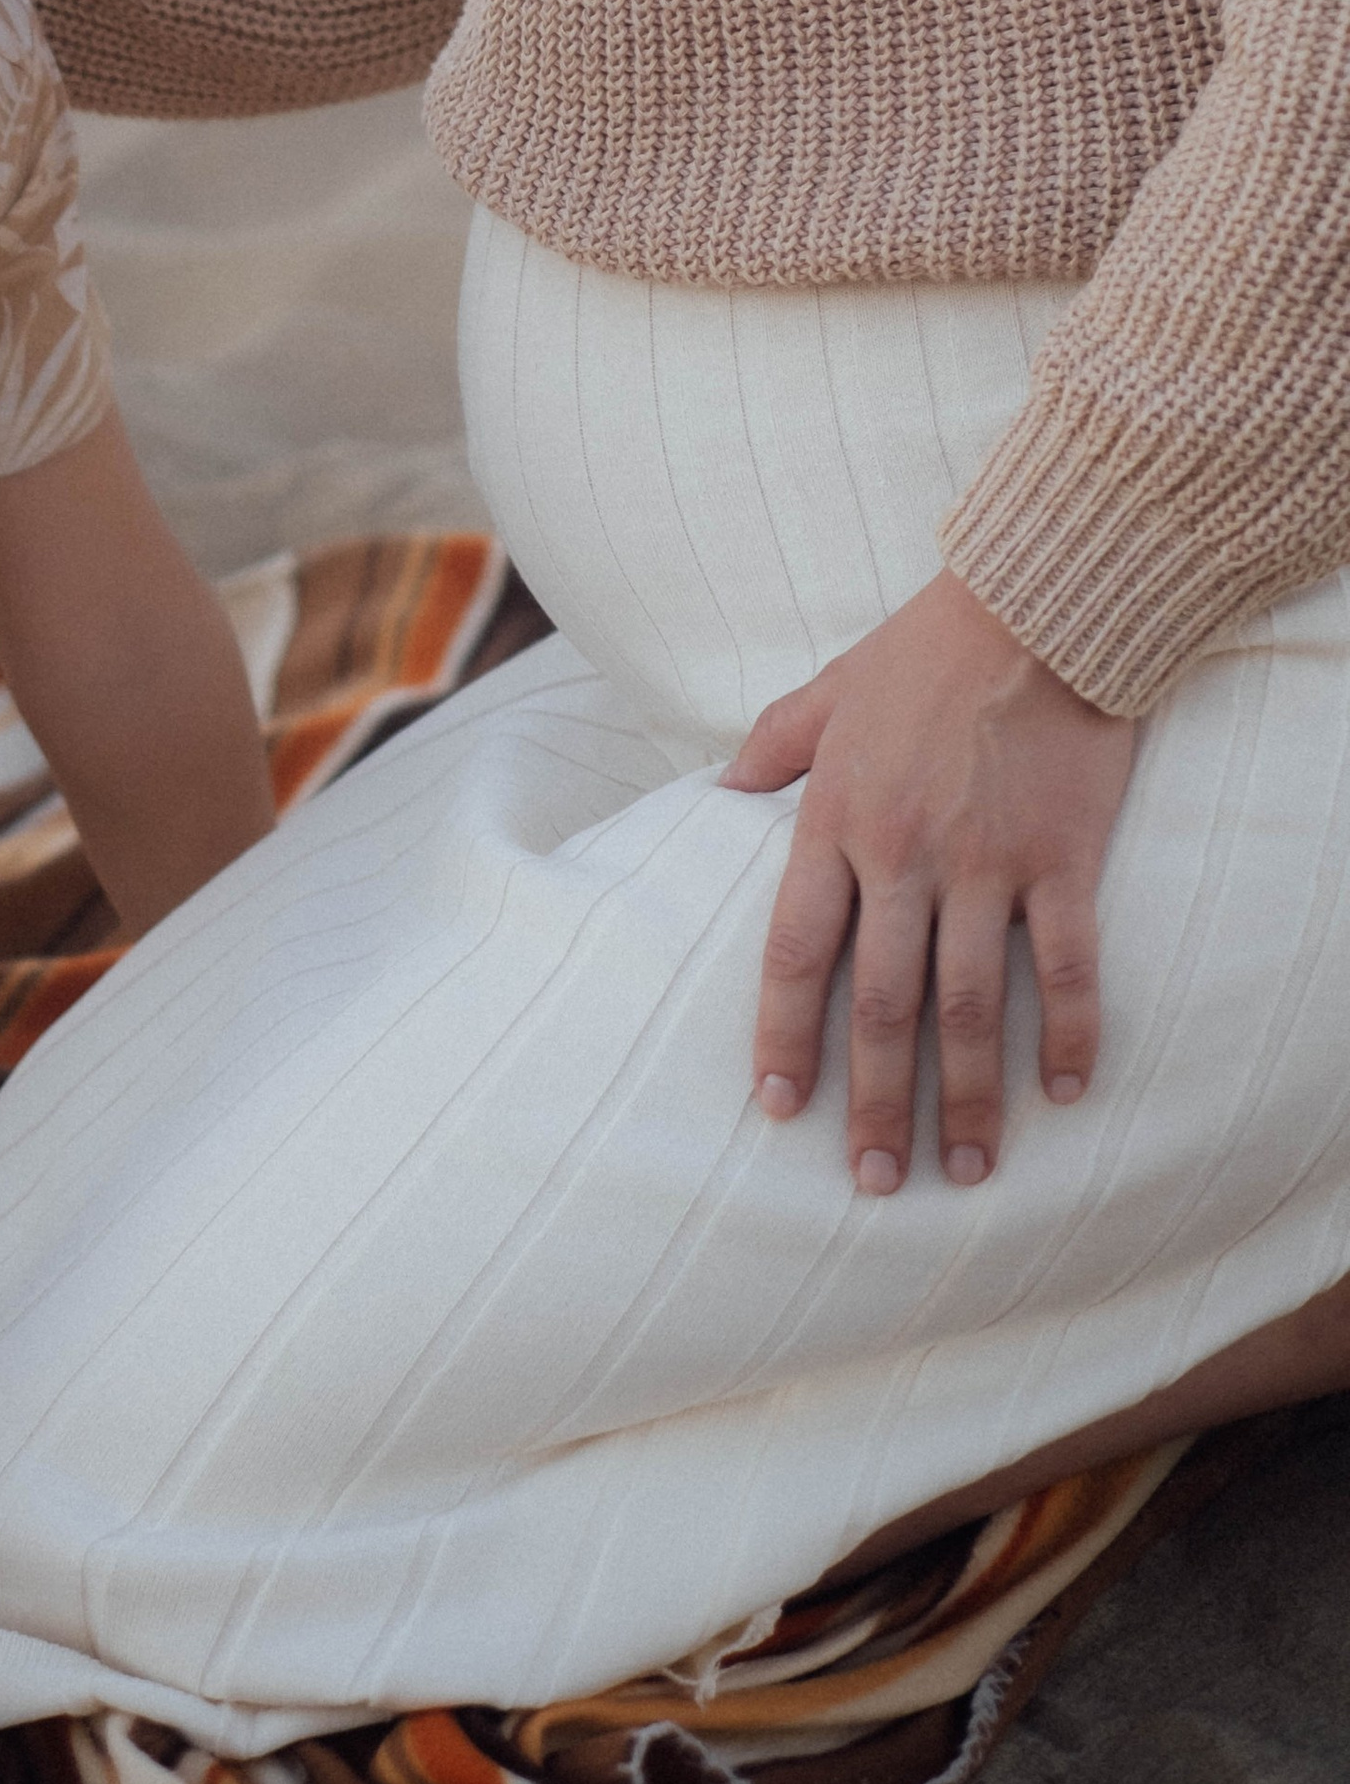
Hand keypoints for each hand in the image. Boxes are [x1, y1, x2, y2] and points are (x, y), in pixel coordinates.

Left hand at [721, 567, 1135, 1194]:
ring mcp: (988, 861)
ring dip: (968, 1097)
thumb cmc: (926, 647)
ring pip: (970, 1004)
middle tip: (874, 1181)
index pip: (796, 950)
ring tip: (965, 1168)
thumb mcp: (828, 689)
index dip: (784, 1035)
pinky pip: (1068, 966)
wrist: (1039, 603)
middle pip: (878, 1002)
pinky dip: (1069, 1034)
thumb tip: (714, 793)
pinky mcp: (1064, 858)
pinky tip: (1066, 1093)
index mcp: (836, 817)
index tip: (778, 1108)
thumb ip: (772, 748)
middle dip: (872, 1100)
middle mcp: (904, 852)